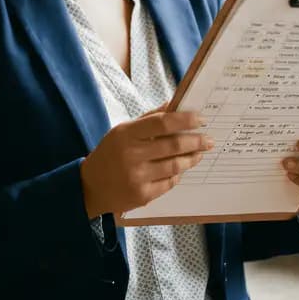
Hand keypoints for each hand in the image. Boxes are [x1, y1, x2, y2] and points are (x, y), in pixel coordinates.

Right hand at [80, 108, 213, 217]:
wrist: (89, 187)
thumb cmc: (111, 153)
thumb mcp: (123, 131)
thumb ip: (150, 118)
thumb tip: (175, 104)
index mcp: (126, 134)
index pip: (163, 122)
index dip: (185, 120)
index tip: (201, 119)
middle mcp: (131, 155)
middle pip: (174, 145)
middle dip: (197, 141)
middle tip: (209, 139)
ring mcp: (137, 177)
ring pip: (176, 165)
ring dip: (192, 158)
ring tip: (199, 153)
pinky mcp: (142, 195)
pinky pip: (169, 183)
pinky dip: (177, 174)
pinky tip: (180, 169)